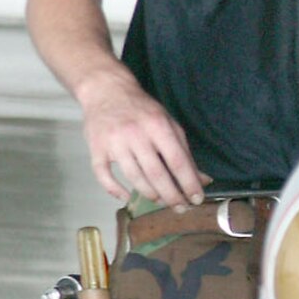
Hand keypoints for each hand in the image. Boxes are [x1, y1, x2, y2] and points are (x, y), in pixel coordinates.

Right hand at [78, 76, 207, 207]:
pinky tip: (126, 197)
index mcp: (158, 126)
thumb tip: (203, 179)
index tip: (197, 199)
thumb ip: (184, 151)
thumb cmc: (143, 110)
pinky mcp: (96, 149)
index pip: (177, 161)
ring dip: (149, 194)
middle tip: (180, 208)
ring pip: (134, 177)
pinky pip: (104, 175)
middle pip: (157, 174)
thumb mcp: (168, 124)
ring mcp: (114, 143)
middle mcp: (136, 135)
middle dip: (171, 195)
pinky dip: (114, 190)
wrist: (106, 91)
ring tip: (160, 200)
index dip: (189, 183)